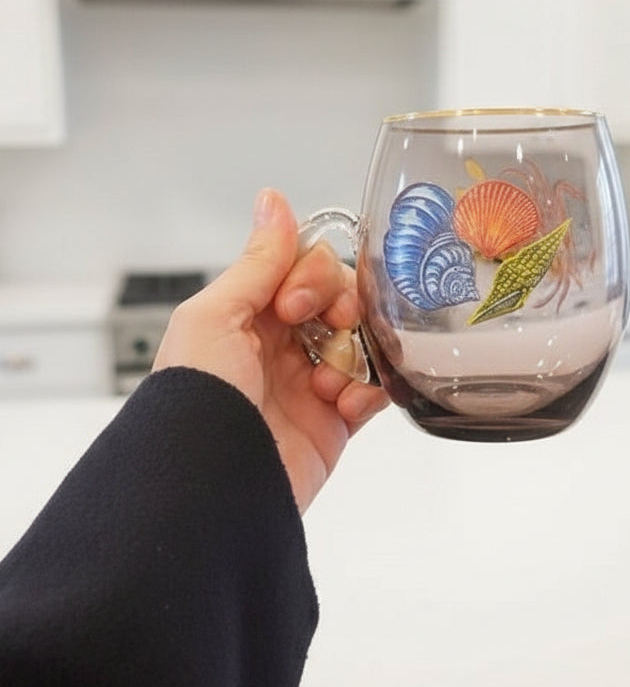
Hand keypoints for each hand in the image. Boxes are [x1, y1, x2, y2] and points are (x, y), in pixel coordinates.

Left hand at [152, 188, 389, 511]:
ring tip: (330, 381)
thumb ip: (258, 263)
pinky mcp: (336, 422)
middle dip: (344, 309)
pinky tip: (344, 404)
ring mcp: (311, 383)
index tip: (295, 304)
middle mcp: (283, 344)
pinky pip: (374, 391)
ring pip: (363, 342)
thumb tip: (274, 201)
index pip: (305, 270)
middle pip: (342, 300)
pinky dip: (370, 392)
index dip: (313, 278)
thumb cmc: (198, 397)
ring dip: (356, 353)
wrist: (211, 485)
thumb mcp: (216, 316)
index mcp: (250, 315)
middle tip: (330, 330)